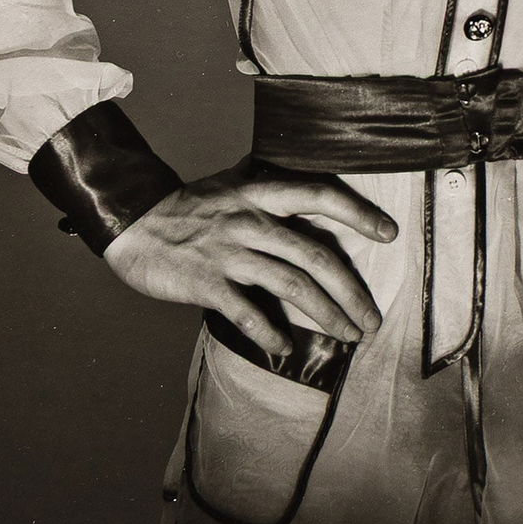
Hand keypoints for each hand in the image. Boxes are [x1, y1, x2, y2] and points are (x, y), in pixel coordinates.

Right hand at [103, 161, 396, 360]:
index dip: (358, 213)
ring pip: (291, 286)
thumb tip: (299, 175)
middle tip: (372, 317)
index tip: (389, 233)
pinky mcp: (207, 283)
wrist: (133, 223)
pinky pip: (247, 313)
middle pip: (315, 256)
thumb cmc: (188, 206)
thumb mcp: (231, 183)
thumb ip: (266, 183)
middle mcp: (251, 221)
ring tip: (348, 336)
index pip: (320, 196)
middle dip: (351, 291)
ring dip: (326, 315)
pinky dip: (270, 333)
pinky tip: (285, 348)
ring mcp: (229, 253)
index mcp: (260, 194)